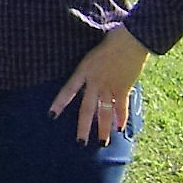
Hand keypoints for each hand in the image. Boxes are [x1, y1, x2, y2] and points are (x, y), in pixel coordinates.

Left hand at [50, 26, 150, 144]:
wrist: (131, 39)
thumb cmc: (111, 40)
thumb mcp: (92, 53)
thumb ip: (88, 67)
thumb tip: (87, 77)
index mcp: (84, 70)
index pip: (68, 90)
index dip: (59, 103)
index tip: (51, 116)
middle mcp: (95, 81)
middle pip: (87, 109)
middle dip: (83, 127)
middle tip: (80, 143)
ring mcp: (110, 86)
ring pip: (104, 112)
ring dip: (104, 128)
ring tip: (102, 143)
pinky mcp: (124, 87)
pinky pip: (122, 106)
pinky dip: (122, 118)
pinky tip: (120, 129)